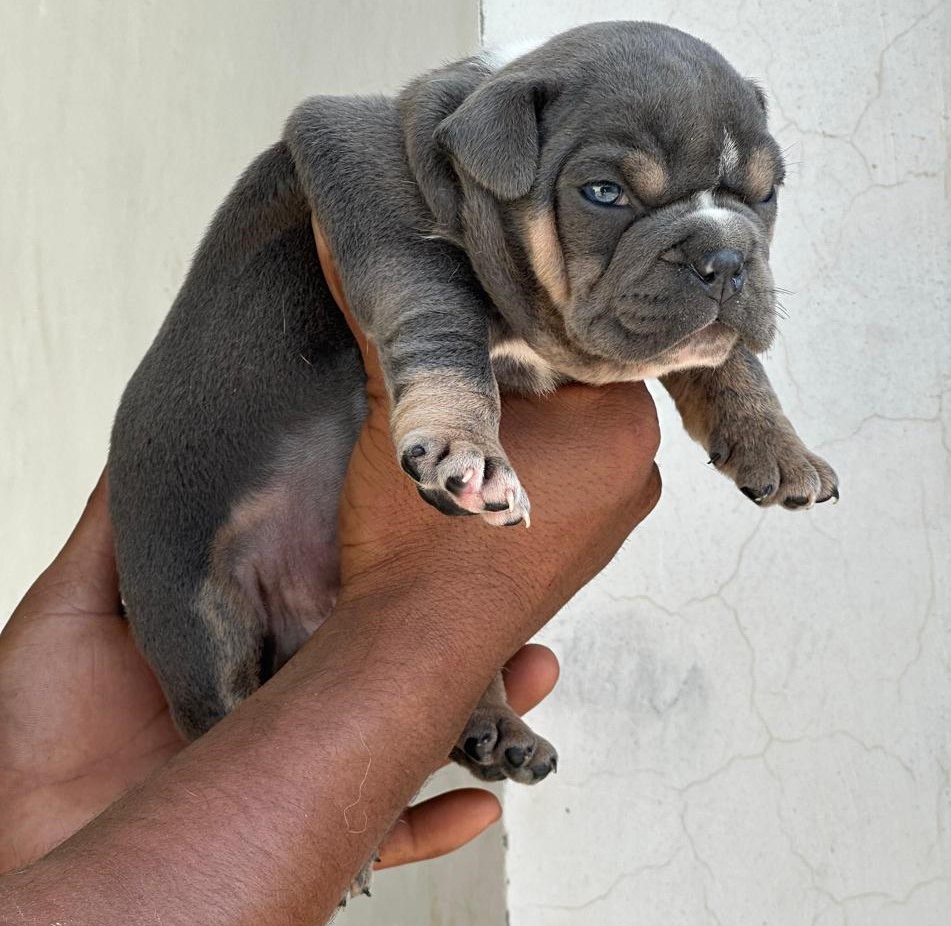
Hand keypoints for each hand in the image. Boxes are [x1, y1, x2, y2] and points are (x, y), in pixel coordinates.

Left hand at [0, 479, 559, 872]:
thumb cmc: (37, 740)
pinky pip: (392, 830)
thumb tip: (146, 453)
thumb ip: (116, 530)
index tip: (449, 532)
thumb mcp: (74, 610)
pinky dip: (440, 816)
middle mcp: (292, 701)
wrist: (25, 861)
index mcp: (256, 642)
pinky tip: (485, 796)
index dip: (401, 572)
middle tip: (521, 600)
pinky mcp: (311, 839)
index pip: (348, 599)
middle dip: (465, 634)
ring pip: (411, 735)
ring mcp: (305, 773)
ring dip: (482, 711)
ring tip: (534, 673)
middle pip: (394, 663)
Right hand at [313, 217, 661, 656]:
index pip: (587, 336)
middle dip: (529, 367)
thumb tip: (337, 233)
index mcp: (624, 426)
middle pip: (583, 383)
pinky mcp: (586, 554)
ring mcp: (617, 521)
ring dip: (527, 419)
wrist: (412, 650)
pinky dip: (530, 463)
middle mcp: (641, 473)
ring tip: (471, 409)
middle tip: (470, 349)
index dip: (528, 315)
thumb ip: (388, 322)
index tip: (483, 302)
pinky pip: (567, 480)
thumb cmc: (422, 535)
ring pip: (574, 434)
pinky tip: (485, 463)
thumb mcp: (406, 413)